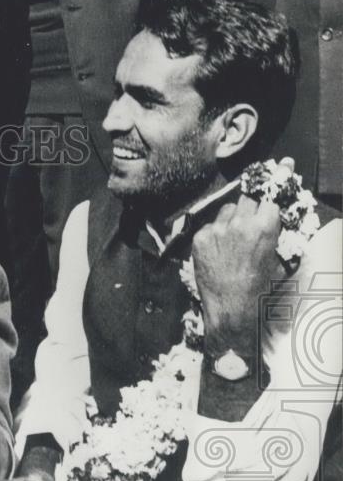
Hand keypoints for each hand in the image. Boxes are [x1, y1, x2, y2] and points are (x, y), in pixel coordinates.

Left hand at [191, 158, 290, 350]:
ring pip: (227, 209)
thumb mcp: (277, 256)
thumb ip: (274, 231)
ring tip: (233, 240)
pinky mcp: (200, 238)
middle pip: (247, 198)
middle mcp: (240, 223)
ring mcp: (217, 229)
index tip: (280, 173)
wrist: (231, 307)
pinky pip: (210, 226)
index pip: (270, 195)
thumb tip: (272, 214)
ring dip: (231, 218)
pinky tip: (218, 251)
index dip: (273, 190)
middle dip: (251, 205)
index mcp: (264, 226)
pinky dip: (215, 234)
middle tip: (251, 217)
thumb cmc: (259, 286)